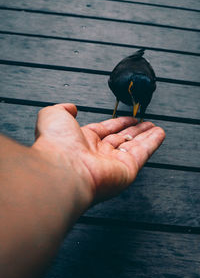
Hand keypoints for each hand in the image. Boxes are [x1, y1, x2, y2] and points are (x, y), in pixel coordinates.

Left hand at [33, 103, 164, 203]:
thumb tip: (71, 108)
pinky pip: (142, 153)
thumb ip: (63, 110)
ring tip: (156, 128)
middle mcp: (98, 154)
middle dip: (134, 130)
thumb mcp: (54, 116)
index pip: (105, 130)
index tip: (129, 118)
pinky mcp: (126, 170)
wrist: (62, 168)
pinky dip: (152, 143)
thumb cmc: (55, 144)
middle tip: (145, 123)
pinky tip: (159, 134)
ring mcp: (113, 163)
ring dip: (145, 136)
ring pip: (134, 146)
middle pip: (121, 139)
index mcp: (83, 142)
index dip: (118, 123)